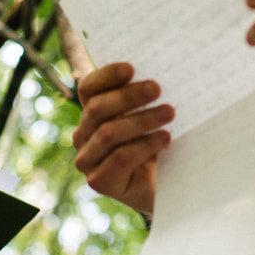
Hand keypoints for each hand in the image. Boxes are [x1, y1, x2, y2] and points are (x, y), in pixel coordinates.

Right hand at [72, 62, 173, 217]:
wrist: (168, 186)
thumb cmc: (160, 143)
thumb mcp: (152, 114)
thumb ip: (147, 96)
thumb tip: (162, 69)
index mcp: (93, 112)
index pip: (89, 87)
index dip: (106, 75)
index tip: (131, 68)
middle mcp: (84, 134)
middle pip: (96, 108)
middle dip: (129, 96)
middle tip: (157, 88)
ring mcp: (88, 159)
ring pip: (108, 132)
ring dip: (142, 120)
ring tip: (169, 113)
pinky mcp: (99, 181)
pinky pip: (119, 158)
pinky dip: (144, 145)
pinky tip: (164, 138)